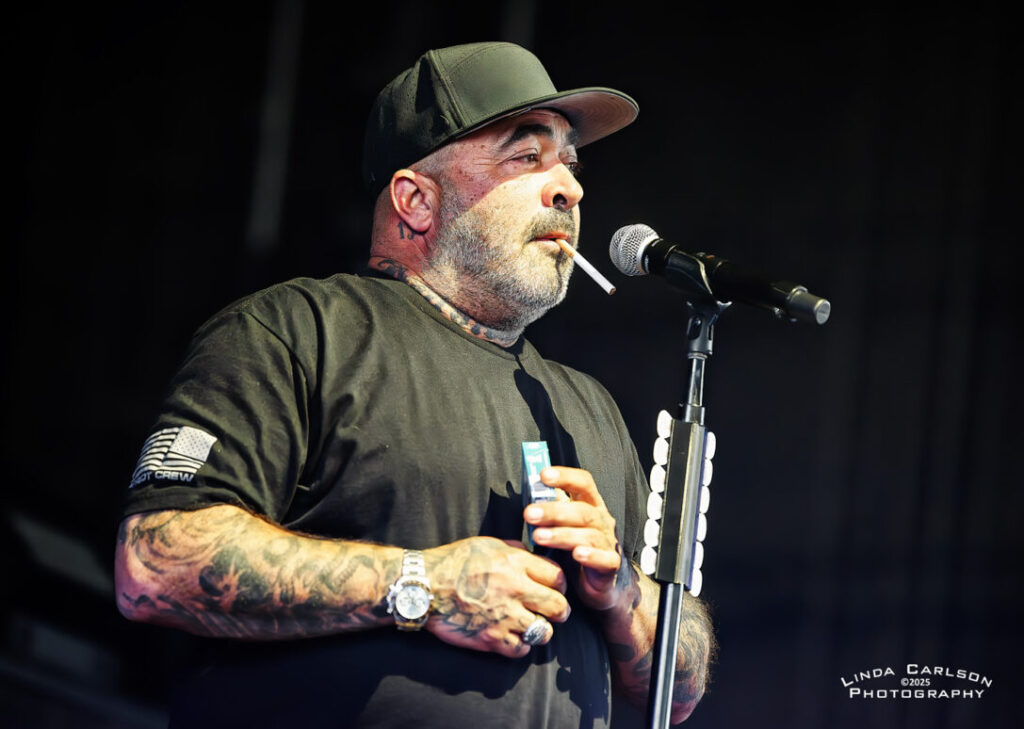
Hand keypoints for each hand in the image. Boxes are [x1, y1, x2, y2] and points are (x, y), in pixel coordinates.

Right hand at [423, 537, 570, 657]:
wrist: (423, 588)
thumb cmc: (452, 562)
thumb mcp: (486, 544)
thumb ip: (514, 550)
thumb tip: (532, 555)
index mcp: (514, 563)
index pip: (557, 576)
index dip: (559, 583)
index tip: (555, 587)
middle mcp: (514, 589)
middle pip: (558, 607)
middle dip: (559, 610)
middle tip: (555, 611)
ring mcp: (504, 617)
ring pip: (544, 632)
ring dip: (541, 629)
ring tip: (532, 625)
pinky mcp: (491, 639)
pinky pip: (521, 649)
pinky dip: (520, 645)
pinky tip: (513, 636)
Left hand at [523, 466, 632, 611]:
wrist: (603, 583)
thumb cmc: (577, 547)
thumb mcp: (564, 525)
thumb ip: (551, 511)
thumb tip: (527, 494)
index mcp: (590, 505)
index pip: (583, 483)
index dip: (565, 476)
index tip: (543, 475)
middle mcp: (601, 521)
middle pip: (581, 511)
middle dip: (554, 511)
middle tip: (529, 513)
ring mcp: (608, 542)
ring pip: (588, 535)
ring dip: (562, 535)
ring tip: (538, 536)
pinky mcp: (611, 565)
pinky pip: (604, 559)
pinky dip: (591, 556)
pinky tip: (577, 554)